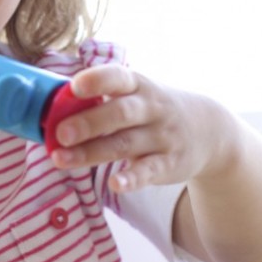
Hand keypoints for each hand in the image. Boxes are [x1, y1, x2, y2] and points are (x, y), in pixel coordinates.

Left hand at [50, 64, 222, 193]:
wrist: (210, 130)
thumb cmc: (154, 110)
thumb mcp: (137, 94)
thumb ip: (102, 98)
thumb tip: (51, 105)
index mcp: (138, 85)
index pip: (118, 78)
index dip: (97, 80)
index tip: (75, 86)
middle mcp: (152, 108)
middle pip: (119, 113)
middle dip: (89, 122)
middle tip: (60, 133)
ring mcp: (162, 137)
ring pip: (125, 144)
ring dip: (91, 152)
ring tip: (61, 158)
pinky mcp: (169, 164)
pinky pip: (149, 171)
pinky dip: (132, 178)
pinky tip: (115, 184)